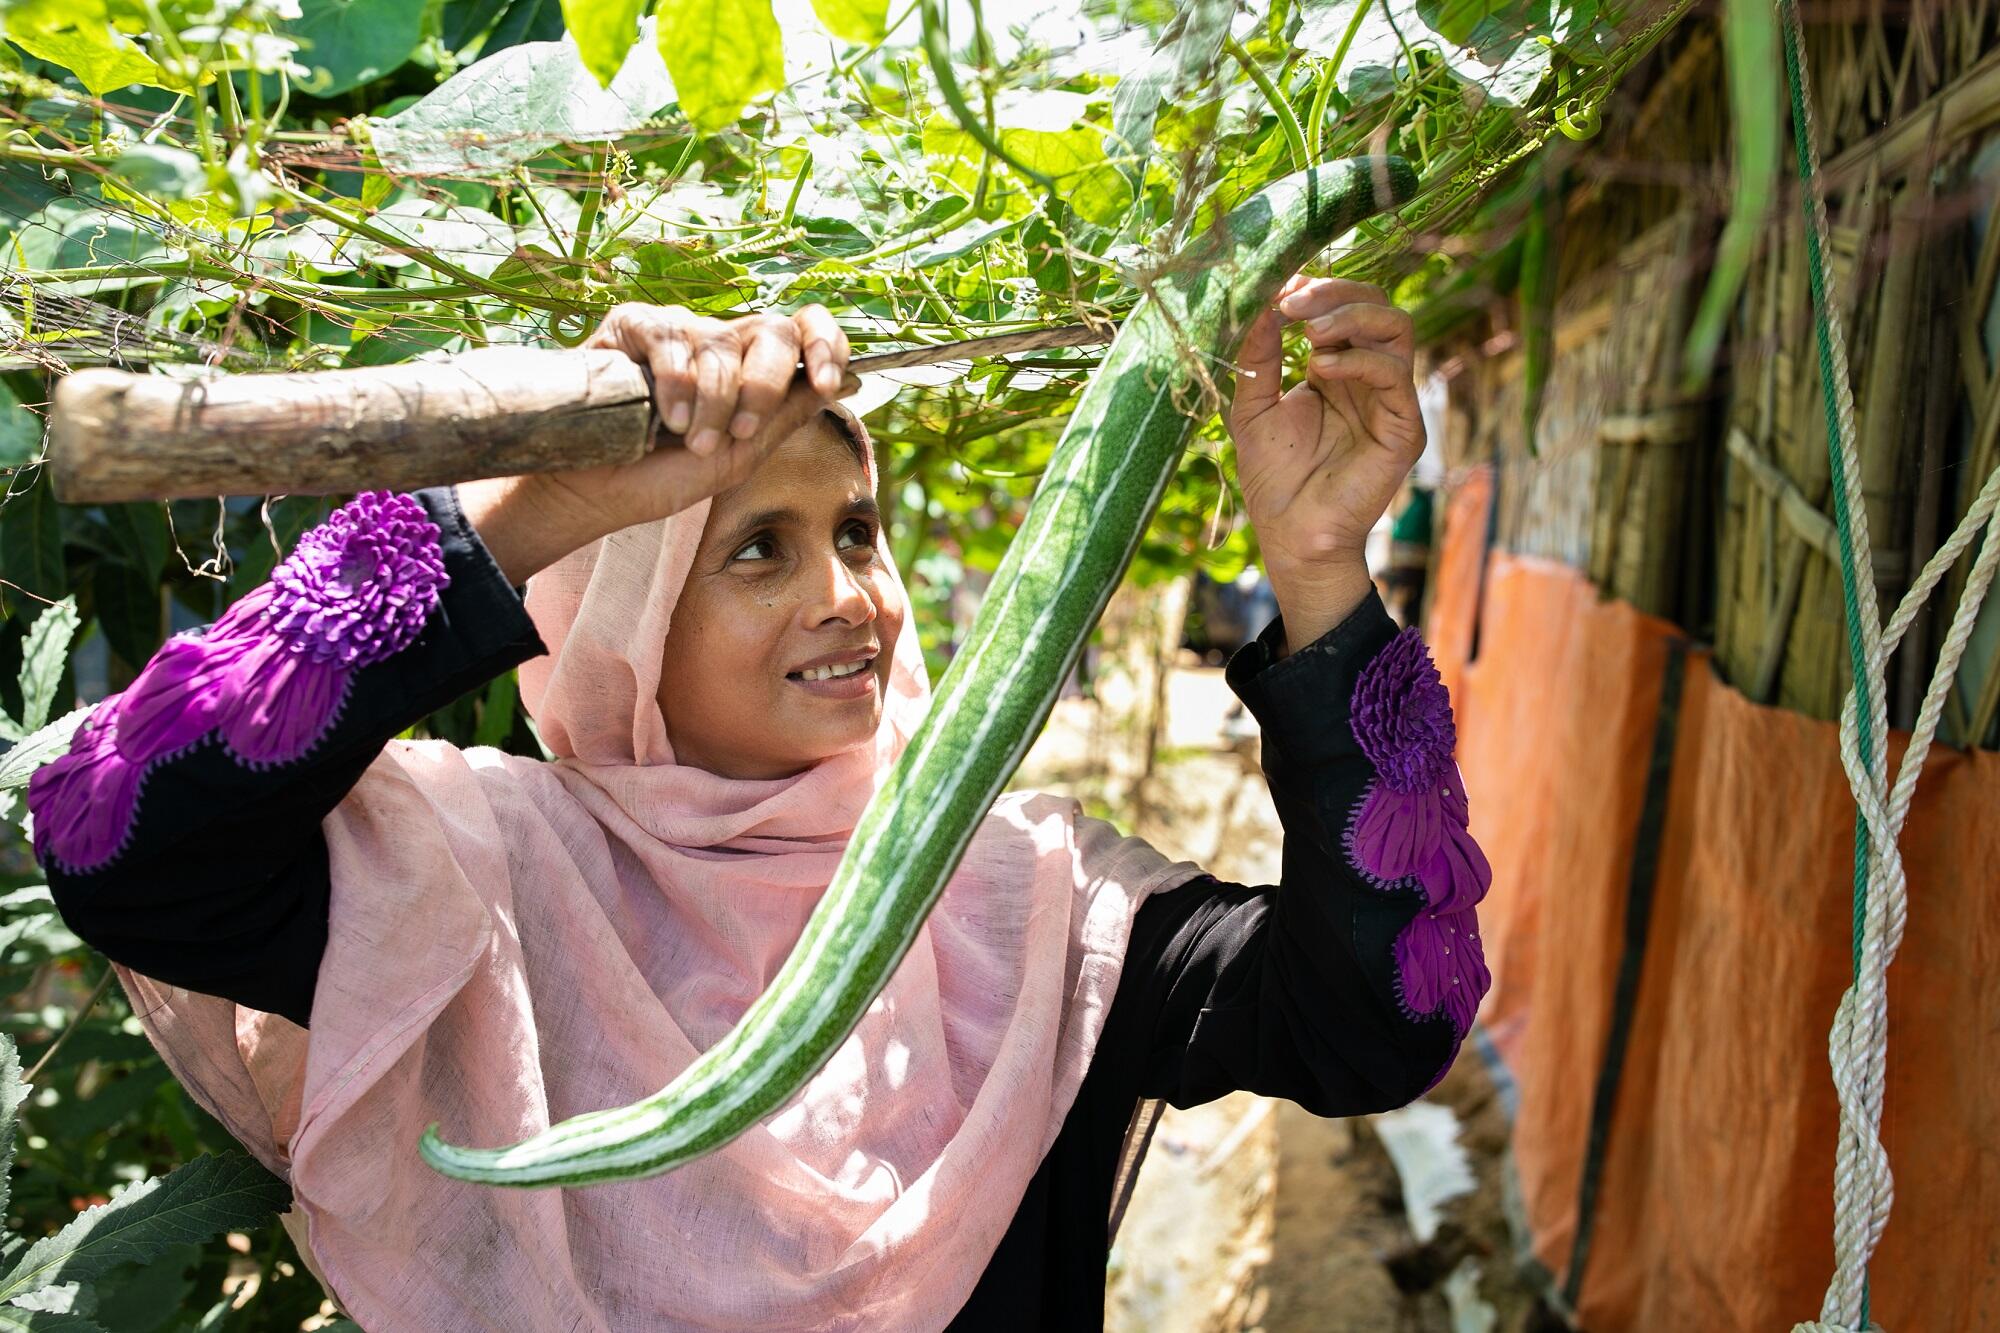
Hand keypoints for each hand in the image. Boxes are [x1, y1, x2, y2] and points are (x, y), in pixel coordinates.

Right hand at [460, 303, 853, 584]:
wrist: (598, 491)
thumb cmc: (664, 476)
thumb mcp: (739, 456)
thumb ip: (785, 417)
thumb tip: (844, 383)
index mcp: (753, 371)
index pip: (804, 331)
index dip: (826, 344)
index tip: (827, 382)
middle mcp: (721, 344)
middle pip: (773, 331)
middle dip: (765, 385)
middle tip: (741, 431)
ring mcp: (680, 332)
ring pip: (723, 343)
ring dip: (713, 402)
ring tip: (690, 441)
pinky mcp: (635, 326)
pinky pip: (673, 340)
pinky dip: (678, 385)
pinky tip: (667, 418)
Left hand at [1227, 275, 1423, 653]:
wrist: (1291, 536)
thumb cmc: (1273, 478)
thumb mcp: (1253, 406)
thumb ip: (1259, 355)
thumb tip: (1263, 300)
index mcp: (1337, 368)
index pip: (1344, 306)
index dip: (1316, 288)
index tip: (1277, 287)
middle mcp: (1369, 377)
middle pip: (1377, 304)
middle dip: (1335, 293)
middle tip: (1293, 302)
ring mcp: (1391, 400)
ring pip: (1397, 327)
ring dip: (1351, 317)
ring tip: (1308, 332)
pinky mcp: (1404, 428)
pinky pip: (1396, 375)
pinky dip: (1360, 360)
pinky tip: (1322, 368)